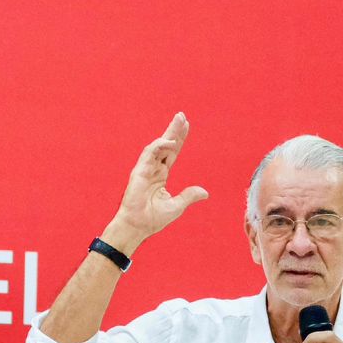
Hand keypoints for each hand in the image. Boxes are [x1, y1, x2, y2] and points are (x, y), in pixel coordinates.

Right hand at [105, 112, 208, 250]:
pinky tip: (170, 142)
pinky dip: (159, 146)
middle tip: (182, 115)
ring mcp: (145, 169)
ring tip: (179, 121)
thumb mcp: (176, 206)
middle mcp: (153, 170)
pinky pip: (149, 154)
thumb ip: (189, 195)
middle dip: (174, 130)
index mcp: (161, 176)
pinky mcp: (139, 172)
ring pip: (157, 145)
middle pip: (165, 145)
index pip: (172, 153)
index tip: (186, 126)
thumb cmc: (153, 219)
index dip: (179, 140)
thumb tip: (205, 192)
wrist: (137, 227)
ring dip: (168, 133)